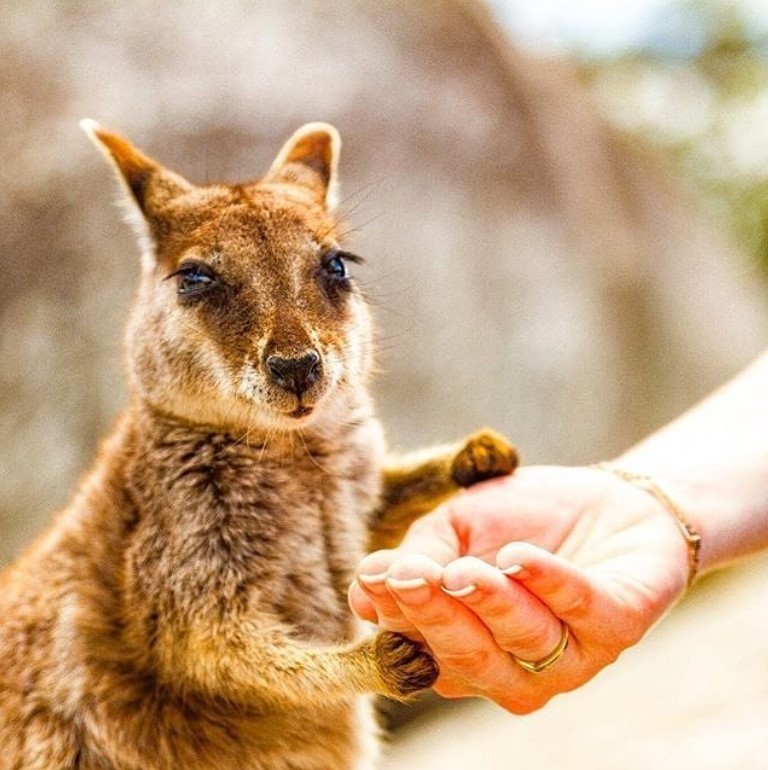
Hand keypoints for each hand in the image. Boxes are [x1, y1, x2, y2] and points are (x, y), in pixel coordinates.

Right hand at [349, 465, 690, 712]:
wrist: (605, 500)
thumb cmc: (523, 520)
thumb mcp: (459, 526)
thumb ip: (420, 556)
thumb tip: (367, 585)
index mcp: (465, 647)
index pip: (420, 647)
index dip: (395, 614)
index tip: (373, 577)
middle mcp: (512, 667)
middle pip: (468, 659)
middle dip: (436, 617)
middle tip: (409, 577)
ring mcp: (568, 654)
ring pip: (524, 642)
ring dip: (491, 605)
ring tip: (464, 571)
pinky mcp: (618, 625)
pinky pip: (584, 612)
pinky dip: (550, 584)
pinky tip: (518, 557)